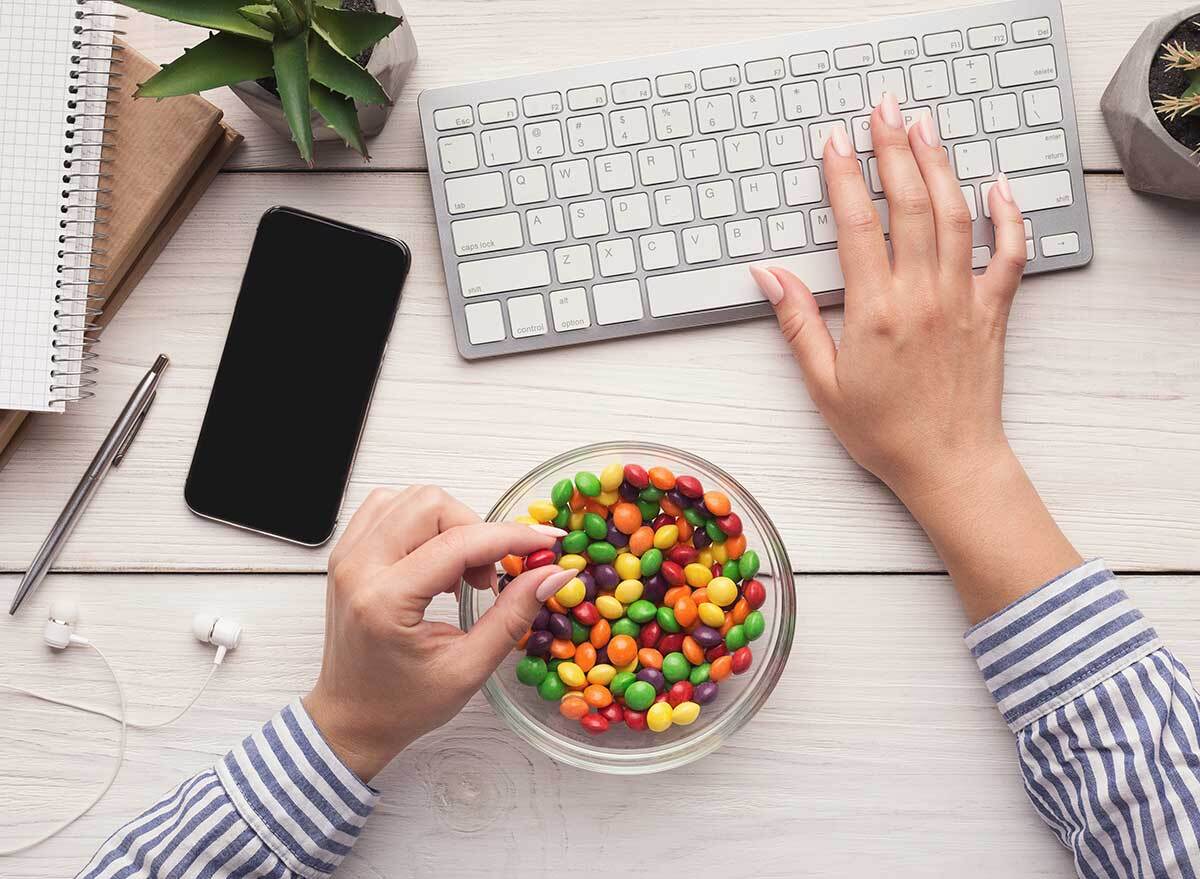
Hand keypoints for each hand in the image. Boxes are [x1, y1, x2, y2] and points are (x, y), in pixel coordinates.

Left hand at [303, 486, 576, 781]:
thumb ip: (513, 615)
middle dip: (477, 531)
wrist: (350, 719)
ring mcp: (347, 556)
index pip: (458, 542)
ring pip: (411, 498)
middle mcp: (358, 568)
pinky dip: (424, 524)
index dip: (512, 537)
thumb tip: (552, 574)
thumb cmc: (401, 704)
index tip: (546, 544)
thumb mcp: (468, 669)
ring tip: (461, 572)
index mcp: (384, 601)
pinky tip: (436, 560)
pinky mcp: (346, 553)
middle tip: (489, 577)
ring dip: (450, 525)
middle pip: (432, 504)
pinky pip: (389, 507)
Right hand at [751, 92, 1024, 503]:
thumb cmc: (883, 432)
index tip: (834, 142)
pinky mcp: (992, 312)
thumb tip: (768, 274)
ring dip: (939, 166)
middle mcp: (922, 295)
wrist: (948, 465)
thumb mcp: (823, 384)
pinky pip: (1009, 254)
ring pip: (955, 216)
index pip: (857, 226)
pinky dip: (1008, 217)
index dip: (843, 178)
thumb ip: (797, 323)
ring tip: (925, 126)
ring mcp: (962, 299)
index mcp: (875, 311)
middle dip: (894, 150)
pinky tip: (997, 186)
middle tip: (883, 110)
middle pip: (909, 204)